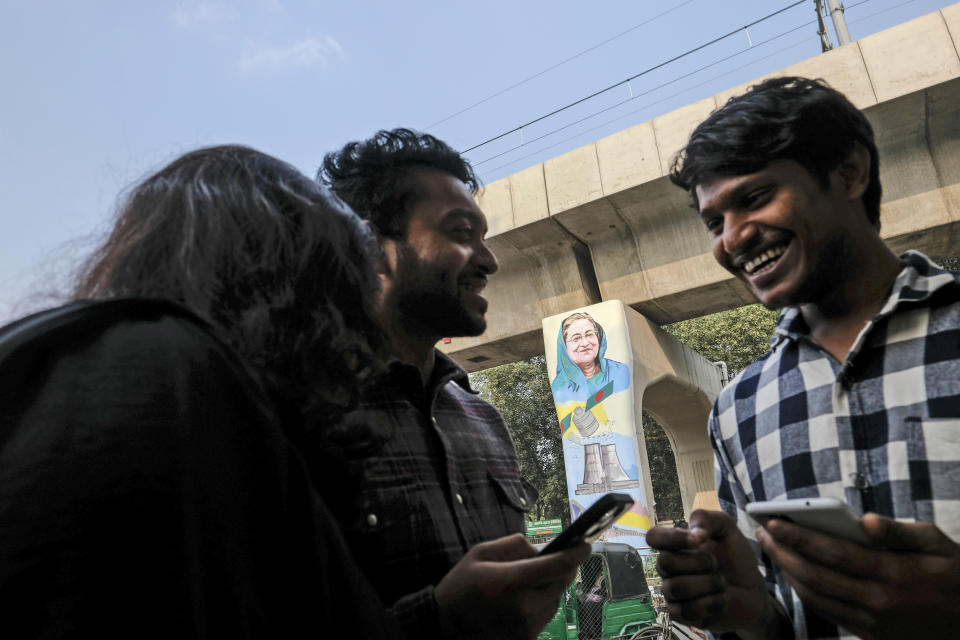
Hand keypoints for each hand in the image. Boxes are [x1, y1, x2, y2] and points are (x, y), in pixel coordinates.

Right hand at [435, 533, 589, 639]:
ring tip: (528, 583)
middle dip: (562, 569)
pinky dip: (540, 605)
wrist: (443, 627)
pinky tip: (521, 601)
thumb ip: (514, 545)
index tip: (585, 545)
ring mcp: (526, 628)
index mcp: (510, 581)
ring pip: (555, 601)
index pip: (557, 566)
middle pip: (560, 583)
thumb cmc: (460, 586)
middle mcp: (523, 607)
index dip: (576, 554)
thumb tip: (542, 549)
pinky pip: (545, 617)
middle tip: (555, 560)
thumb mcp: (480, 553)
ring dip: (550, 588)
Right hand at [647, 509, 789, 637]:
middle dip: (698, 562)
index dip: (672, 537)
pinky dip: (709, 604)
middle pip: (664, 562)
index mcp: (675, 545)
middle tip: (716, 564)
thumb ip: (706, 519)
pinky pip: (685, 610)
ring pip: (675, 587)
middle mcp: (669, 568)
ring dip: (706, 584)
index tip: (699, 540)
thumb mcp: (726, 529)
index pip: (654, 537)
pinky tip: (720, 599)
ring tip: (720, 583)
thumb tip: (694, 533)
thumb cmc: (736, 559)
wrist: (754, 592)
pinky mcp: (681, 614)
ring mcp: (673, 591)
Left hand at [758, 513, 959, 638]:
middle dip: (783, 553)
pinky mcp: (870, 636)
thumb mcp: (938, 544)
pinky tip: (795, 573)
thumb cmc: (955, 574)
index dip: (799, 537)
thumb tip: (865, 520)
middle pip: (815, 576)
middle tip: (762, 533)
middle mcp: (879, 601)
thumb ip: (899, 530)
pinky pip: (827, 613)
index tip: (773, 521)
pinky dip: (804, 592)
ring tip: (773, 549)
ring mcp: (873, 623)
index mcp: (894, 573)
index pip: (834, 553)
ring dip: (788, 573)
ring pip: (816, 597)